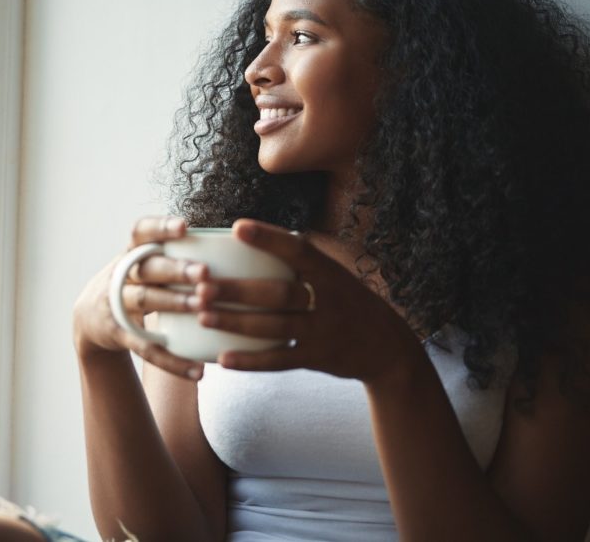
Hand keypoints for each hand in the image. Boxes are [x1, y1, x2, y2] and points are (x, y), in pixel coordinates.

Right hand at [72, 216, 211, 380]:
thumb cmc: (134, 283)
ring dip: (175, 303)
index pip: (140, 232)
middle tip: (205, 272)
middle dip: (176, 270)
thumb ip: (173, 255)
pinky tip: (198, 370)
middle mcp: (121, 275)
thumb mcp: (142, 263)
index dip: (160, 228)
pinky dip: (172, 361)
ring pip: (146, 301)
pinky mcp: (119, 334)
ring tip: (203, 307)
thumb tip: (233, 250)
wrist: (89, 318)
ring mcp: (116, 304)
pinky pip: (147, 348)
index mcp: (130, 252)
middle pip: (147, 268)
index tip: (184, 226)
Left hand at [197, 218, 420, 382]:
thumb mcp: (335, 275)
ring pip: (274, 327)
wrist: (388, 348)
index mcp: (331, 272)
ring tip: (203, 316)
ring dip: (236, 322)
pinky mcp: (318, 359)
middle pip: (278, 294)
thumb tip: (251, 233)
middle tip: (202, 286)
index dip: (268, 238)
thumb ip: (303, 260)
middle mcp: (329, 300)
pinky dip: (251, 361)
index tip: (236, 227)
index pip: (298, 250)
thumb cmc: (347, 302)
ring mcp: (324, 331)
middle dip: (238, 290)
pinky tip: (223, 358)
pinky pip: (280, 360)